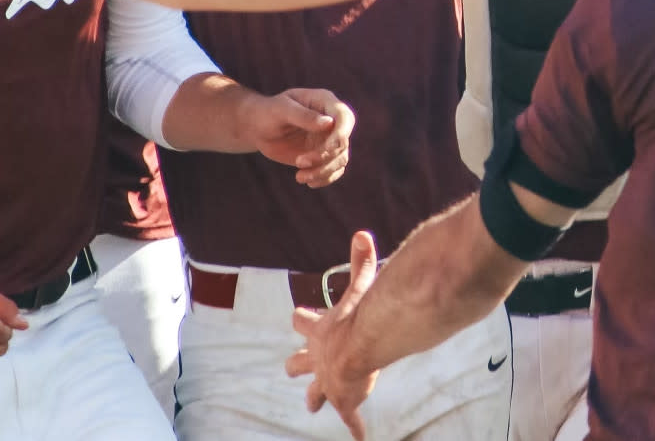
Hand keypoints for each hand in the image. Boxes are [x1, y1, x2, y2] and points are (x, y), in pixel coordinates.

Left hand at [247, 88, 354, 187]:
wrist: (259, 127)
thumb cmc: (269, 112)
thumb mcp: (281, 110)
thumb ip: (303, 116)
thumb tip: (329, 123)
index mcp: (325, 102)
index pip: (344, 117)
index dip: (341, 134)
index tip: (327, 149)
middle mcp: (333, 121)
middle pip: (342, 142)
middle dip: (324, 156)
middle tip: (299, 162)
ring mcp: (329, 139)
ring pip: (340, 159)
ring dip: (323, 171)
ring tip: (299, 177)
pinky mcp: (324, 155)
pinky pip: (334, 170)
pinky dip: (325, 178)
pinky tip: (308, 182)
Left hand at [288, 231, 382, 435]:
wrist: (360, 348)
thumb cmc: (358, 318)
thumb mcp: (359, 287)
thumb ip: (361, 262)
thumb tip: (361, 234)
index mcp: (319, 332)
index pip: (302, 323)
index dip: (302, 321)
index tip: (300, 318)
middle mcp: (318, 359)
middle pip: (298, 364)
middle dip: (297, 366)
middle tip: (293, 367)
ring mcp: (329, 382)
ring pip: (316, 395)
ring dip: (316, 399)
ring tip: (313, 406)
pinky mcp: (344, 401)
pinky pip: (351, 419)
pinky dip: (355, 427)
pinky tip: (360, 437)